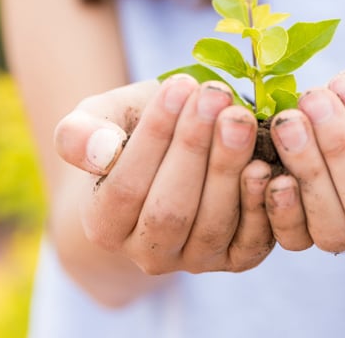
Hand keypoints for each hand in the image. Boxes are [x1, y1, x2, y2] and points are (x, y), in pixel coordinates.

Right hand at [53, 75, 275, 273]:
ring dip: (228, 167)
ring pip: (212, 224)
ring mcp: (195, 259)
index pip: (125, 188)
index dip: (154, 137)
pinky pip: (250, 241)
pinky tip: (264, 162)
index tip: (179, 85)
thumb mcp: (101, 118)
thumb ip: (80, 132)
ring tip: (239, 117)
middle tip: (215, 95)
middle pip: (170, 210)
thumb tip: (97, 150)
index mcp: (105, 225)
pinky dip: (259, 204)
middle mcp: (148, 254)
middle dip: (194, 148)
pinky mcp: (237, 257)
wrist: (175, 154)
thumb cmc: (133, 129)